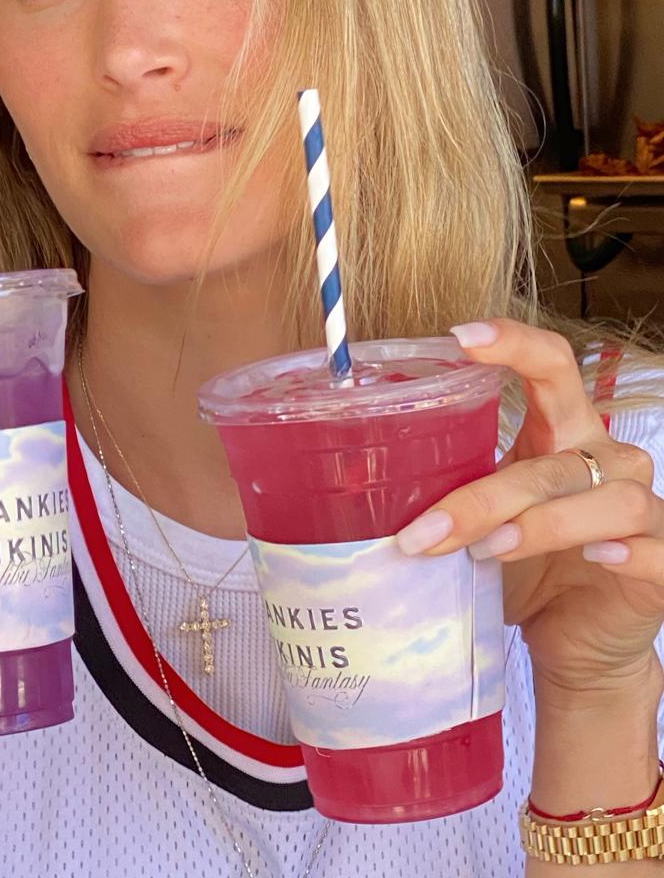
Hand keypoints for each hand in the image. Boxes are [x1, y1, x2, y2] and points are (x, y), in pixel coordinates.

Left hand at [394, 319, 663, 696]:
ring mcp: (640, 509)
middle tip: (424, 532)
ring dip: (540, 524)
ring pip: (606, 497)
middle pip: (556, 455)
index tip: (459, 337)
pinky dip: (624, 549)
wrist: (574, 646)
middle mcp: (606, 460)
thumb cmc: (520, 571)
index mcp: (562, 434)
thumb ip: (442, 494)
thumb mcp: (478, 524)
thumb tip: (351, 491)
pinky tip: (594, 558)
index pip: (552, 365)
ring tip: (487, 553)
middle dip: (485, 494)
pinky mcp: (663, 563)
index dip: (514, 342)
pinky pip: (654, 544)